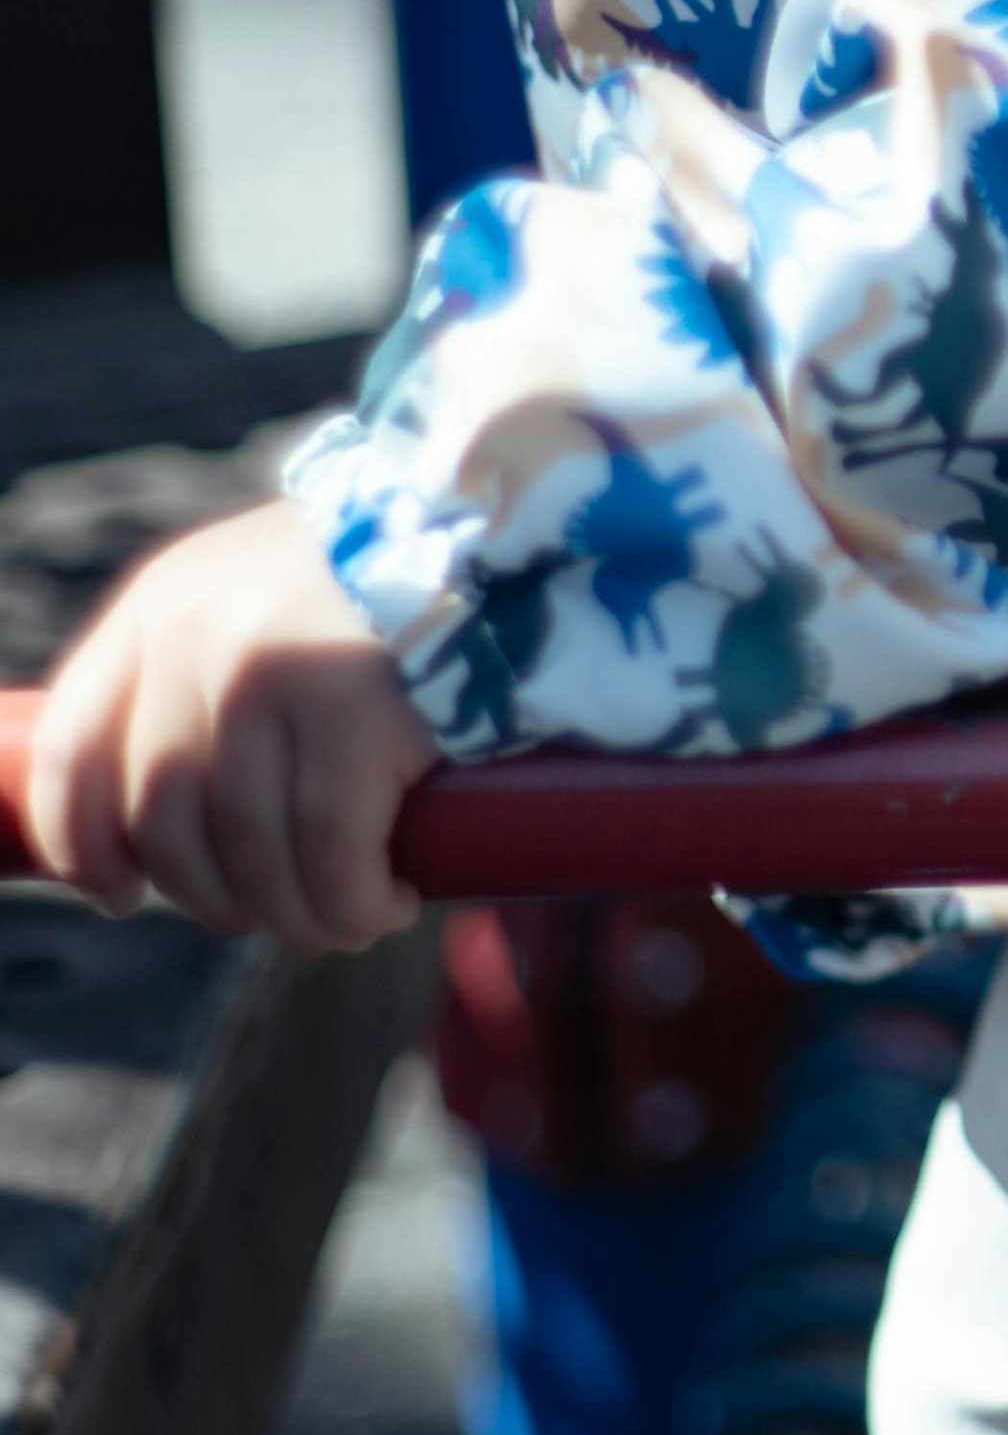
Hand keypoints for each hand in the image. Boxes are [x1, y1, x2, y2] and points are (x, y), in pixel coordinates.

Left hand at [30, 502, 436, 951]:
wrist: (507, 518)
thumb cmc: (392, 580)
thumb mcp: (262, 597)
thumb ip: (202, 680)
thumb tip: (165, 833)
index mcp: (160, 604)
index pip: (72, 751)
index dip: (84, 845)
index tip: (120, 895)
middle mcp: (196, 637)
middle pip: (165, 824)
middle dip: (219, 898)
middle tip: (281, 910)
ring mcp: (272, 672)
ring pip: (252, 856)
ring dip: (302, 916)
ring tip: (350, 917)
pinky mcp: (357, 709)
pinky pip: (333, 857)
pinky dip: (354, 904)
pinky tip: (387, 901)